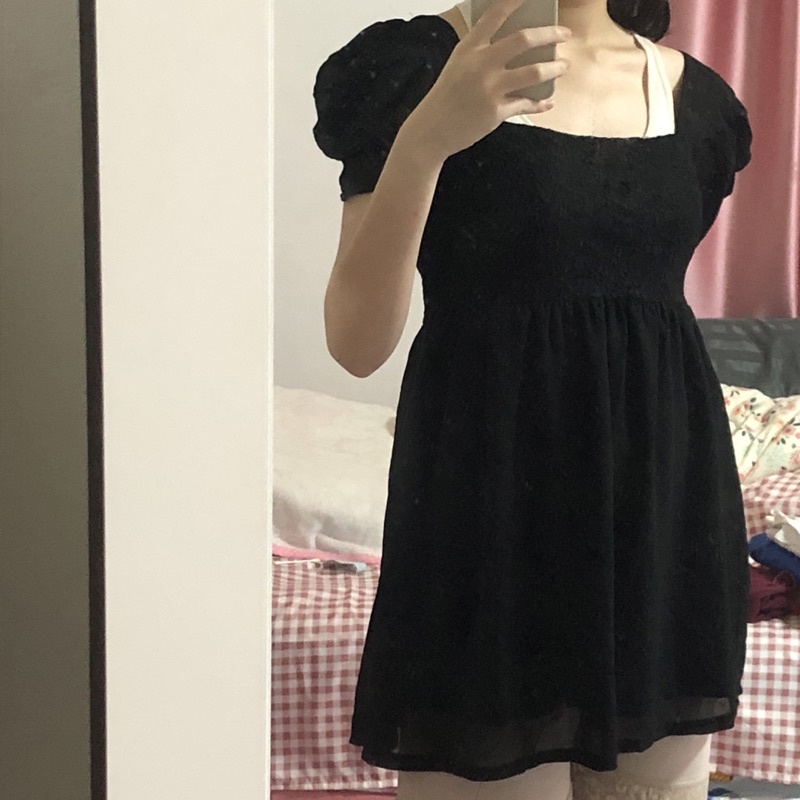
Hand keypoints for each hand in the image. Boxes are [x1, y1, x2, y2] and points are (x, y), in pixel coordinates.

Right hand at [401, 0, 571, 160]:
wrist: (432, 130)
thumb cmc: (447, 96)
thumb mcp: (459, 64)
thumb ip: (482, 51)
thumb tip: (517, 44)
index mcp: (470, 48)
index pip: (495, 15)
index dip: (515, 0)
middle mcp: (481, 64)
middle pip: (524, 40)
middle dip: (550, 34)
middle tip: (565, 34)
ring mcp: (490, 88)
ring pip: (534, 72)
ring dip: (555, 68)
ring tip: (564, 65)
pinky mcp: (496, 112)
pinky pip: (526, 104)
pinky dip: (541, 103)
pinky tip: (548, 102)